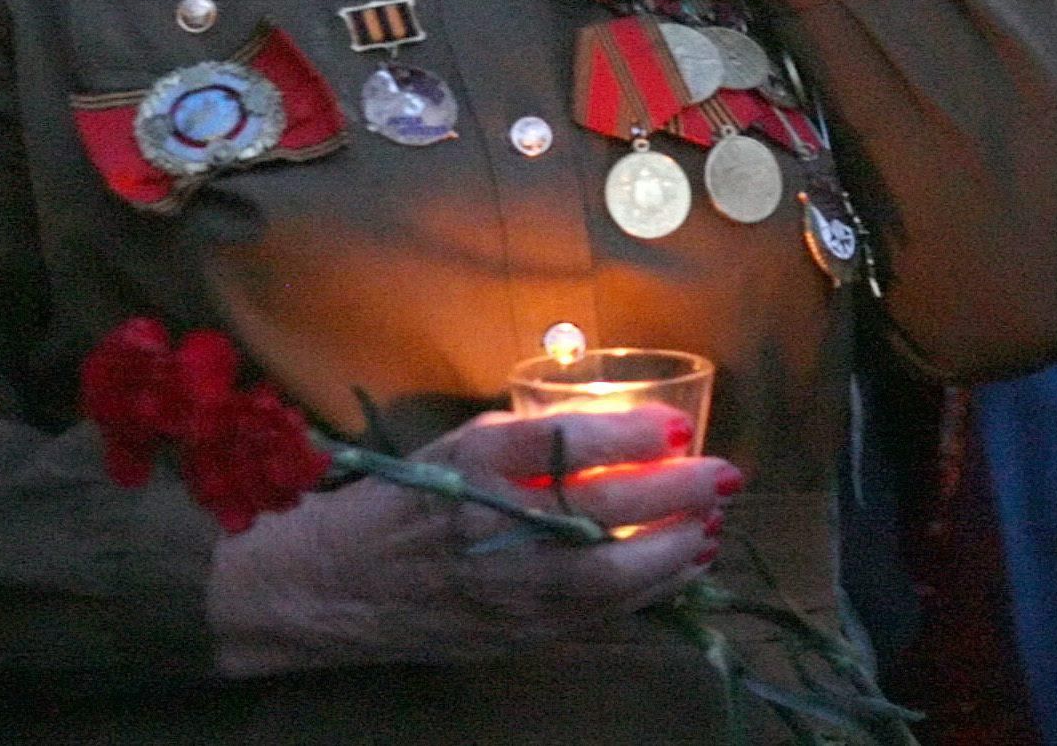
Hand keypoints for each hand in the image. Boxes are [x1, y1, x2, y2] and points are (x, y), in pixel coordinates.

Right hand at [207, 407, 734, 677]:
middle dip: (674, 493)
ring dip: (673, 549)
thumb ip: (533, 441)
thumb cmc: (401, 501)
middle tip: (725, 475)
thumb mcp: (459, 446)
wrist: (331, 588)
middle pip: (602, 511)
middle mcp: (495, 528)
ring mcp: (508, 590)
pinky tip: (680, 568)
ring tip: (712, 523)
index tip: (677, 422)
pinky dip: (648, 591)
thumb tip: (621, 430)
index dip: (628, 432)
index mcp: (474, 465)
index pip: (564, 442)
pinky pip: (598, 615)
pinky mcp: (517, 633)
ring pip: (611, 576)